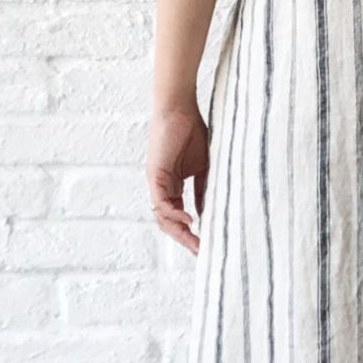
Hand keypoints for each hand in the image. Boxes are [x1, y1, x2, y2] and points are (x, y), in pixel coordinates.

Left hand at [147, 104, 208, 254]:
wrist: (182, 110)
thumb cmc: (193, 133)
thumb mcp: (204, 169)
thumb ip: (203, 191)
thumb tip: (206, 214)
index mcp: (174, 186)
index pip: (180, 217)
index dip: (191, 233)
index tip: (206, 246)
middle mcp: (163, 188)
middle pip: (169, 222)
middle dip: (185, 239)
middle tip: (201, 252)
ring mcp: (157, 183)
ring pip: (163, 217)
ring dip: (180, 232)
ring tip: (196, 243)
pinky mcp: (155, 176)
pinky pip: (162, 203)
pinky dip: (175, 214)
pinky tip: (190, 221)